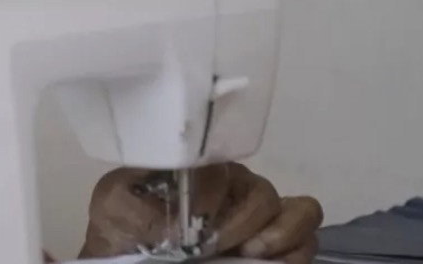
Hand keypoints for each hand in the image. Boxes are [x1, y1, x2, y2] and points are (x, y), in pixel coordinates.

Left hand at [79, 164, 322, 262]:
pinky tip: (265, 262)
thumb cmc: (123, 227)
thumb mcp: (115, 206)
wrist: (127, 252)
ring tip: (248, 254)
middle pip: (262, 192)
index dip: (212, 196)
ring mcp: (261, 216)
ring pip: (299, 210)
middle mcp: (236, 186)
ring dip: (277, 235)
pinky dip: (295, 250)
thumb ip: (135, 203)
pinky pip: (307, 238)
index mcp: (200, 168)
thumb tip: (175, 226)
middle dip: (240, 222)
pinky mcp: (280, 245)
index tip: (195, 224)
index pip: (222, 168)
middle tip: (212, 247)